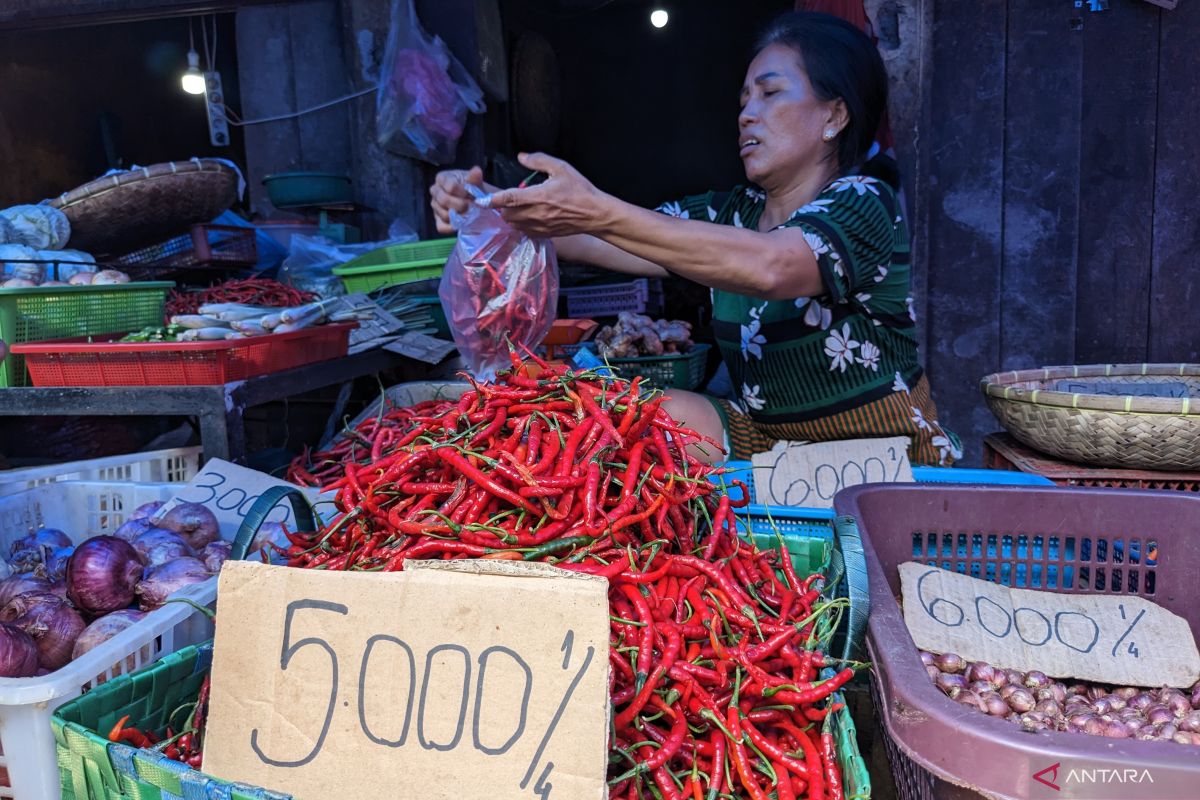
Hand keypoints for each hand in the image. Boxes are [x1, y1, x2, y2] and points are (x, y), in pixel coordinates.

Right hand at [429, 166, 484, 234]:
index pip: (450, 187)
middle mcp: (435, 191)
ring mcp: (435, 206)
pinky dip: (453, 227)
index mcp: (442, 178)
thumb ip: (475, 179)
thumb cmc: (474, 189)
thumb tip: (476, 171)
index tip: (472, 195)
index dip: (462, 193)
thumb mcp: (476, 183)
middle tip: (471, 206)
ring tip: (469, 214)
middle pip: (444, 200)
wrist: (477, 201)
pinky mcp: (437, 220)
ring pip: (444, 214)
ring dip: (459, 216)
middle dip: (461, 205)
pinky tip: (461, 223)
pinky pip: (442, 227)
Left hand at [485, 153, 611, 237]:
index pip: (508, 199)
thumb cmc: (580, 190)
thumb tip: (521, 156)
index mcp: (538, 196)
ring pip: (513, 224)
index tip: (482, 199)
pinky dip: (521, 225)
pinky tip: (529, 217)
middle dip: (503, 206)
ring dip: (511, 216)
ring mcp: (539, 226)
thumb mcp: (561, 168)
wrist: (595, 214)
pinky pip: (524, 232)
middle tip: (509, 198)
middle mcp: (536, 213)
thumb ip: (539, 161)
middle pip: (506, 214)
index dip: (492, 199)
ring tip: (519, 207)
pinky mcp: (543, 234)